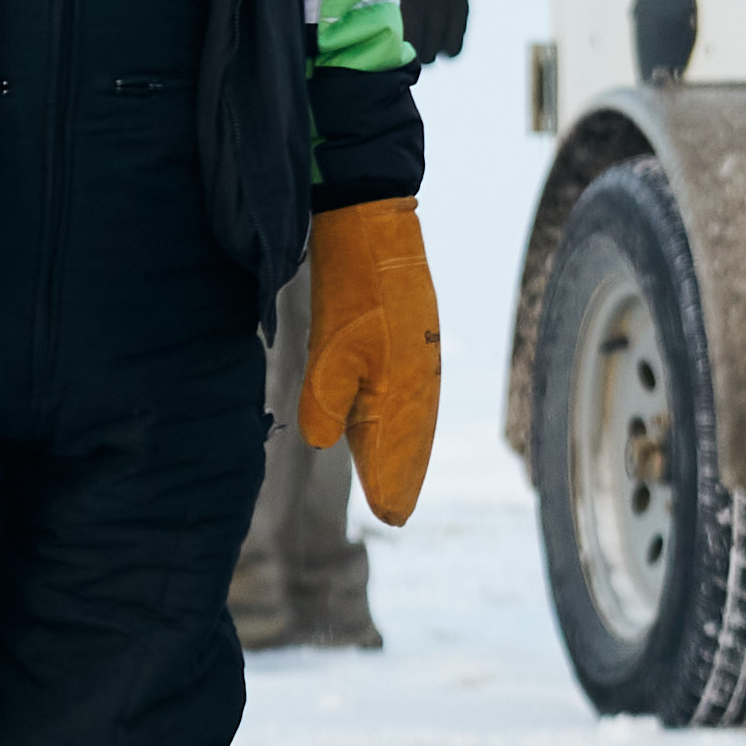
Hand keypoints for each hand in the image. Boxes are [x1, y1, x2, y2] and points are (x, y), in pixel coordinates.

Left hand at [294, 194, 445, 524]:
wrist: (374, 229)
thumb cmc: (353, 288)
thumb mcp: (332, 345)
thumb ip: (328, 399)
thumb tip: (324, 443)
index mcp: (407, 387)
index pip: (401, 452)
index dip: (392, 485)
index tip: (390, 517)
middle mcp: (421, 380)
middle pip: (413, 441)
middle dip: (403, 477)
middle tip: (396, 513)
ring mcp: (420, 360)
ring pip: (414, 421)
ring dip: (405, 453)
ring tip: (399, 482)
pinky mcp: (411, 343)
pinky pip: (412, 398)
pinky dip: (404, 422)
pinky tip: (394, 427)